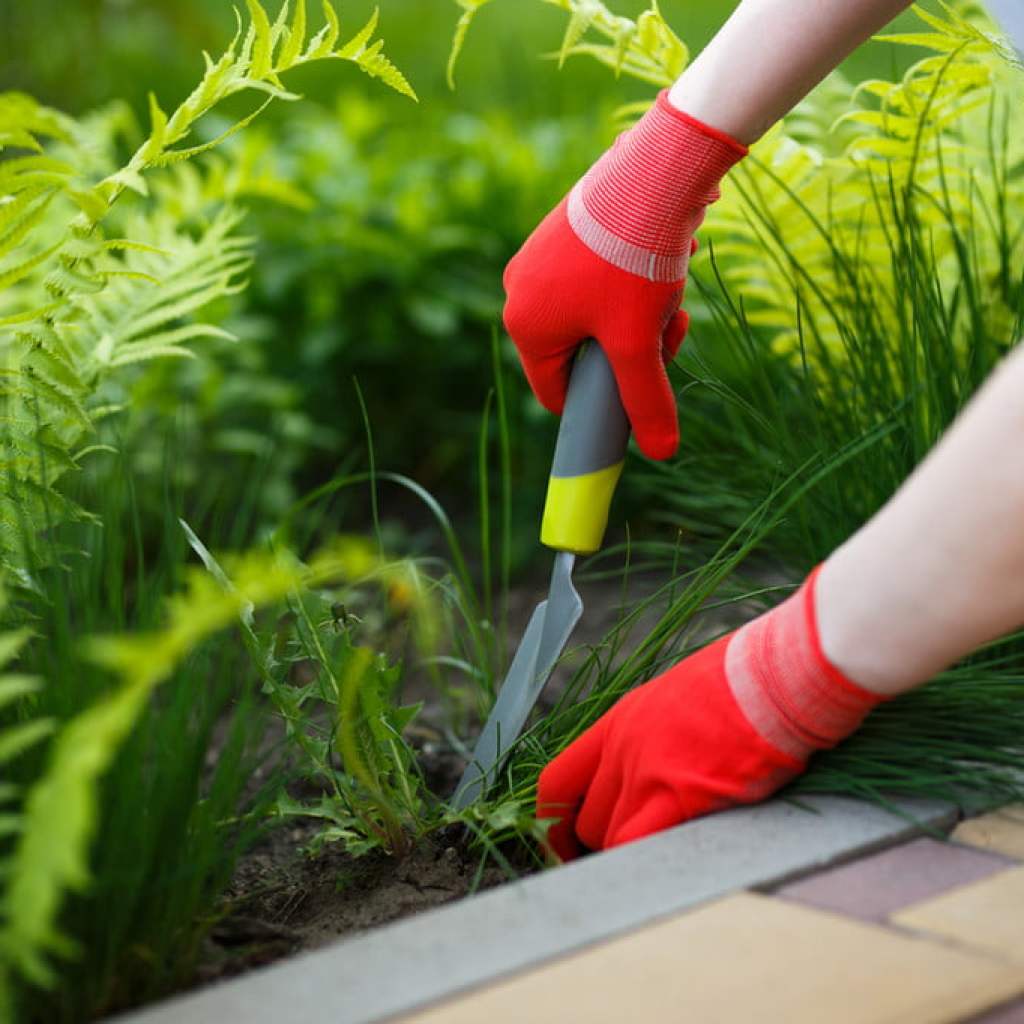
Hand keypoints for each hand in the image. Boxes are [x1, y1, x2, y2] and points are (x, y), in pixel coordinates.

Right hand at [502, 91, 745, 459]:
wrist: (652, 170)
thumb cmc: (633, 262)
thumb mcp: (640, 343)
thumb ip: (647, 401)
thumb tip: (662, 454)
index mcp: (524, 326)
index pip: (557, 394)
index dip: (600, 406)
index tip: (638, 398)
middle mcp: (522, 292)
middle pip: (583, 354)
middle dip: (631, 353)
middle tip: (667, 334)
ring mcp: (541, 258)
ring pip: (597, 318)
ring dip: (640, 320)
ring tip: (670, 295)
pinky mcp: (566, 232)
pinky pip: (598, 281)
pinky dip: (633, 284)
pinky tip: (662, 264)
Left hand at [535, 567, 884, 859]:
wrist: (775, 674)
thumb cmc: (743, 680)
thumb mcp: (678, 697)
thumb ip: (657, 734)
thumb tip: (660, 763)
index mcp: (619, 721)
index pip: (559, 781)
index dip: (555, 823)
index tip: (569, 845)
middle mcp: (623, 748)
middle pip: (586, 821)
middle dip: (603, 846)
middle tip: (630, 860)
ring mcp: (648, 772)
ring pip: (612, 841)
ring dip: (632, 859)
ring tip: (665, 860)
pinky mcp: (682, 795)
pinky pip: (640, 847)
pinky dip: (646, 864)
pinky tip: (670, 866)